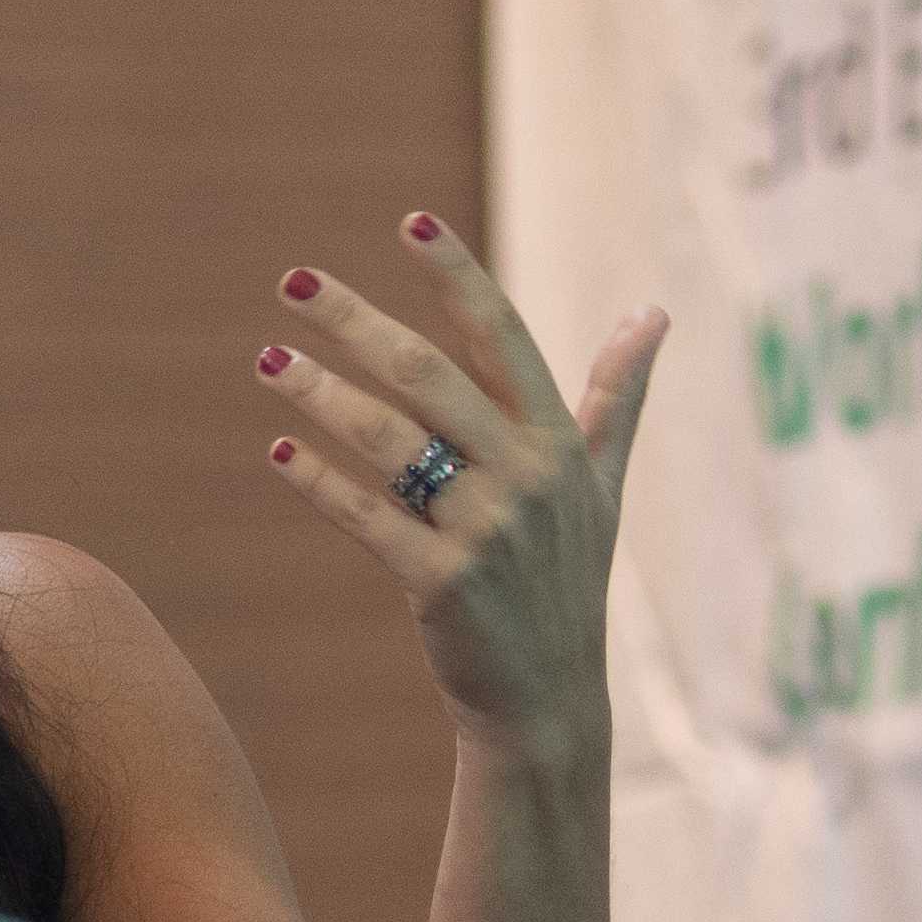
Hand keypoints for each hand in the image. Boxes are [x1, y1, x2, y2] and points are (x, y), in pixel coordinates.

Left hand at [251, 214, 664, 768]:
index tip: (410, 221)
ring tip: (268, 360)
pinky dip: (319, 482)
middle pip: (429, 373)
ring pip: (389, 440)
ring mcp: (486, 531)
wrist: (549, 700)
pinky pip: (368, 517)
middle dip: (357, 320)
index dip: (456, 275)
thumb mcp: (601, 485)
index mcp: (557, 443)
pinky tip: (277, 452)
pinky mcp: (442, 583)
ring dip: (322, 393)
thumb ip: (617, 395)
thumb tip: (653, 312)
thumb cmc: (567, 580)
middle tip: (294, 281)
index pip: (503, 336)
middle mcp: (526, 477)